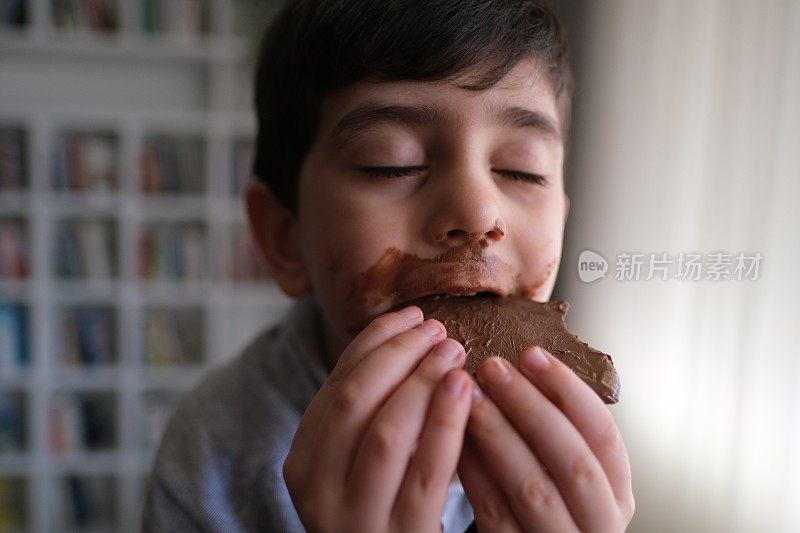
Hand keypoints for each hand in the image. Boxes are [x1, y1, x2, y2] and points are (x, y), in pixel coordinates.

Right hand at [283, 306, 473, 531]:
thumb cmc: (385, 509)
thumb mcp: (361, 463)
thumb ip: (372, 414)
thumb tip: (410, 335)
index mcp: (303, 461)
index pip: (335, 384)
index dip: (374, 343)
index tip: (409, 315)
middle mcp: (315, 490)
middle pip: (354, 399)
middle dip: (398, 355)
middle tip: (437, 330)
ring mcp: (352, 519)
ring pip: (386, 432)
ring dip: (422, 382)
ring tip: (453, 354)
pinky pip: (425, 471)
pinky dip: (446, 422)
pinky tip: (465, 391)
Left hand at [457, 347, 634, 531]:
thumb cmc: (542, 507)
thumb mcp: (563, 472)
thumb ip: (553, 432)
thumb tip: (518, 365)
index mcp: (616, 493)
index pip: (603, 434)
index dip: (567, 390)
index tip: (531, 354)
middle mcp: (600, 522)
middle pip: (572, 458)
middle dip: (529, 406)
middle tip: (492, 367)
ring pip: (533, 486)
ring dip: (497, 433)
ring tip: (469, 396)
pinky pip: (494, 510)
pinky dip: (474, 469)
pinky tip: (456, 436)